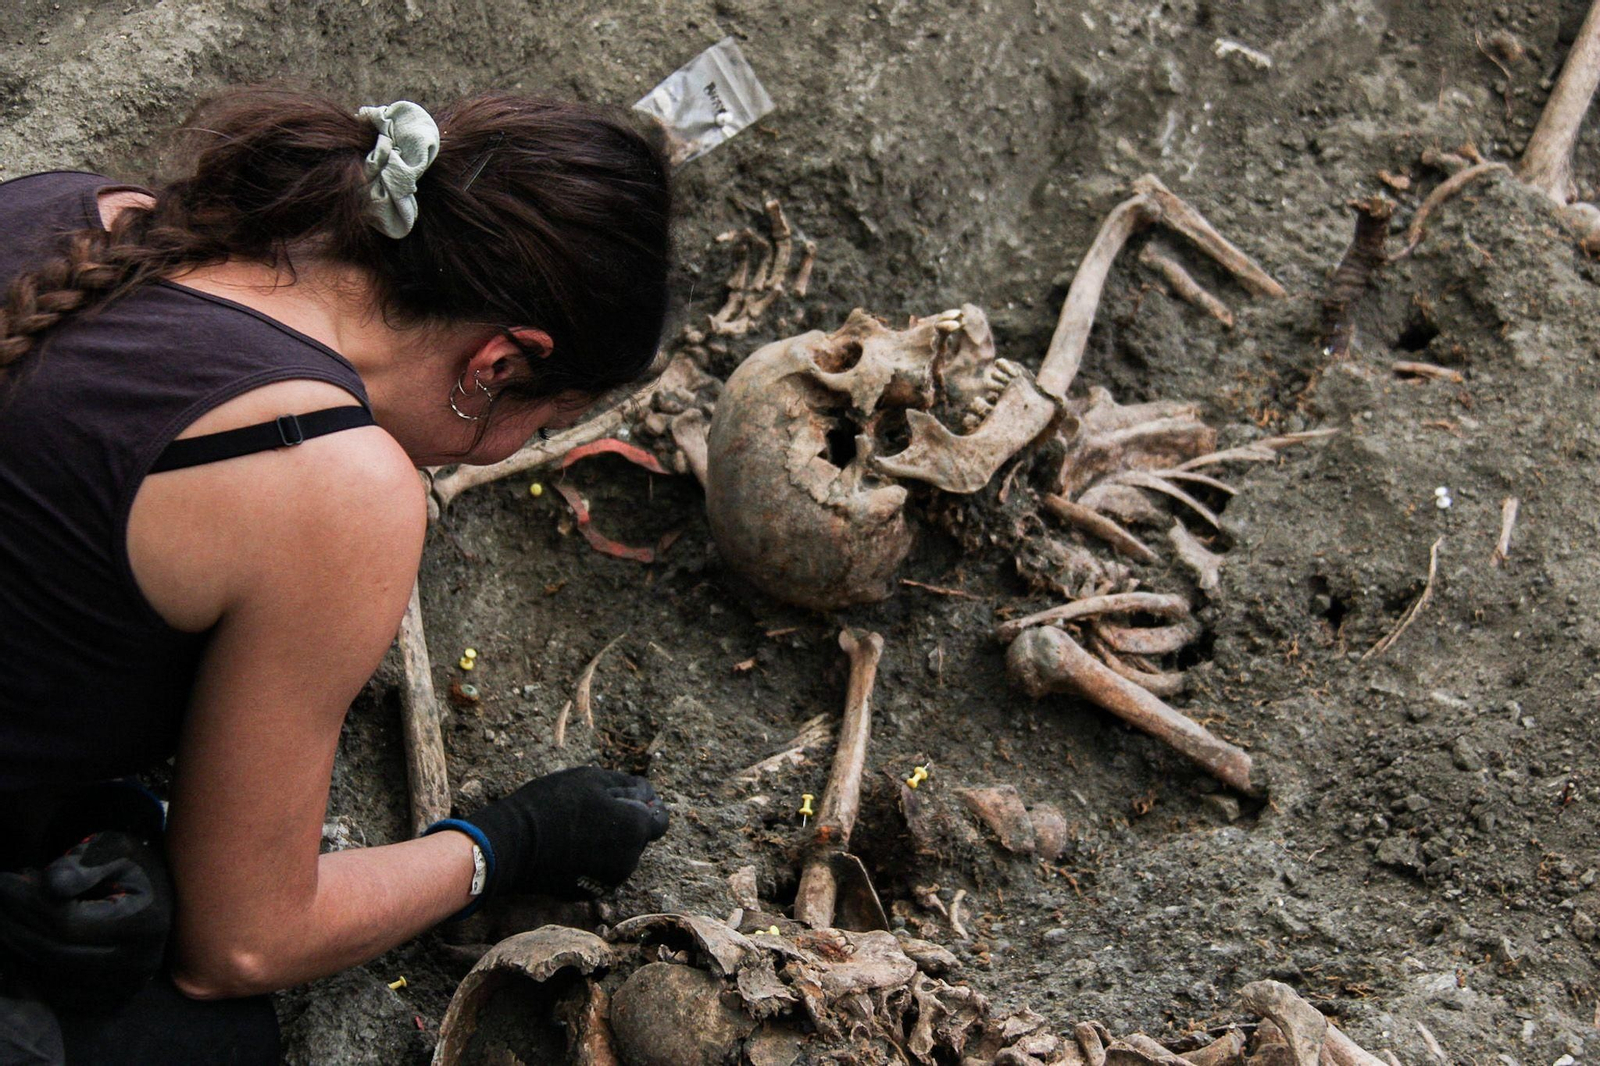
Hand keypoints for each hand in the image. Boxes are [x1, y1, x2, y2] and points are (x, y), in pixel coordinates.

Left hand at [0, 832, 172, 1008]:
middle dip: (15, 927)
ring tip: (5, 919)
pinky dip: (31, 973)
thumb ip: (85, 861)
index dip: (28, 904)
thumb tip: (50, 884)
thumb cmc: (133, 865)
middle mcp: (138, 961)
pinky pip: (59, 996)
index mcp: (144, 921)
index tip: (3, 881)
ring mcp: (126, 986)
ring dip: (17, 951)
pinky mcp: (113, 999)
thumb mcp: (116, 848)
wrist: (157, 895)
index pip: (68, 923)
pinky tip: (20, 946)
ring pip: (51, 978)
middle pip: (55, 954)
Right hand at [456, 768, 667, 900]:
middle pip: (637, 838)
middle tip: (588, 811)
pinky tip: (565, 848)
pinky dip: (590, 861)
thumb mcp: (593, 778)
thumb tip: (648, 797)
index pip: (660, 820)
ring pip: (618, 856)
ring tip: (574, 829)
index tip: (622, 800)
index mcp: (636, 829)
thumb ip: (629, 786)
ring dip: (607, 843)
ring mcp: (609, 880)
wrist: (512, 844)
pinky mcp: (588, 893)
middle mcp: (630, 860)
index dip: (644, 806)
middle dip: (623, 824)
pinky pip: (599, 872)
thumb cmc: (553, 804)